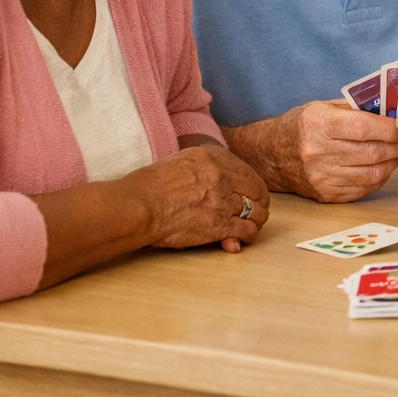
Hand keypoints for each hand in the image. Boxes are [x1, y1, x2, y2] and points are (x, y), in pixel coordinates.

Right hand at [133, 144, 269, 252]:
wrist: (138, 206)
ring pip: (256, 210)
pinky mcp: (219, 224)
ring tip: (253, 225)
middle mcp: (220, 177)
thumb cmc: (148, 188)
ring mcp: (222, 200)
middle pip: (255, 189)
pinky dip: (249, 235)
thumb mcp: (177, 163)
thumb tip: (213, 181)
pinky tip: (244, 238)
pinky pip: (247, 230)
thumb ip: (200, 169)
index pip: (244, 170)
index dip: (253, 184)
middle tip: (259, 209)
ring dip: (257, 219)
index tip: (253, 192)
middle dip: (260, 201)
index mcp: (210, 158)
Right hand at [272, 100, 397, 202]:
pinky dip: (379, 177)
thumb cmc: (302, 126)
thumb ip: (357, 109)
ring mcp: (322, 177)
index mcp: (318, 124)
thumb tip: (394, 112)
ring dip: (392, 162)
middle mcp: (318, 152)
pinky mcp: (326, 194)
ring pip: (372, 173)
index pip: (364, 128)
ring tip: (397, 151)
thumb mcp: (324, 107)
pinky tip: (382, 165)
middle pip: (372, 152)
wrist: (272, 155)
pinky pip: (364, 188)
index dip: (391, 128)